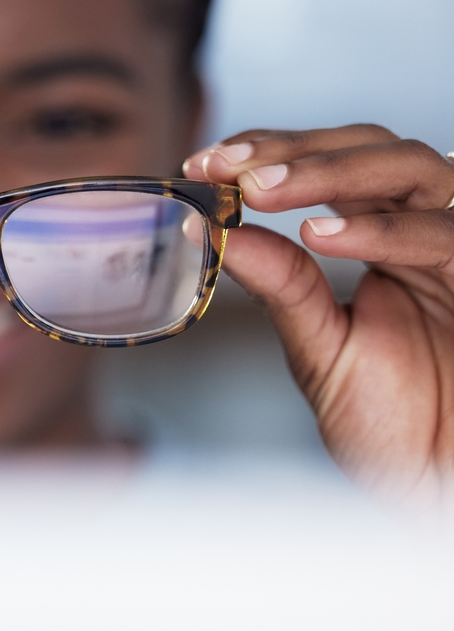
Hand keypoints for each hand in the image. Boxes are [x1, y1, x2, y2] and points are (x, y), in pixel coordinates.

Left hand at [184, 124, 453, 506]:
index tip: (201, 165)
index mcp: (384, 237)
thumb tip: (212, 231)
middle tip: (225, 166)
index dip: (269, 152)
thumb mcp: (321, 348)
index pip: (331, 165)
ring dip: (329, 172)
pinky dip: (381, 232)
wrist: (438, 482)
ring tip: (260, 190)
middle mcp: (425, 231)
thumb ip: (281, 286)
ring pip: (412, 171)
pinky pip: (445, 235)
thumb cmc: (394, 422)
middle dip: (293, 150)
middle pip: (372, 148)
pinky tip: (321, 236)